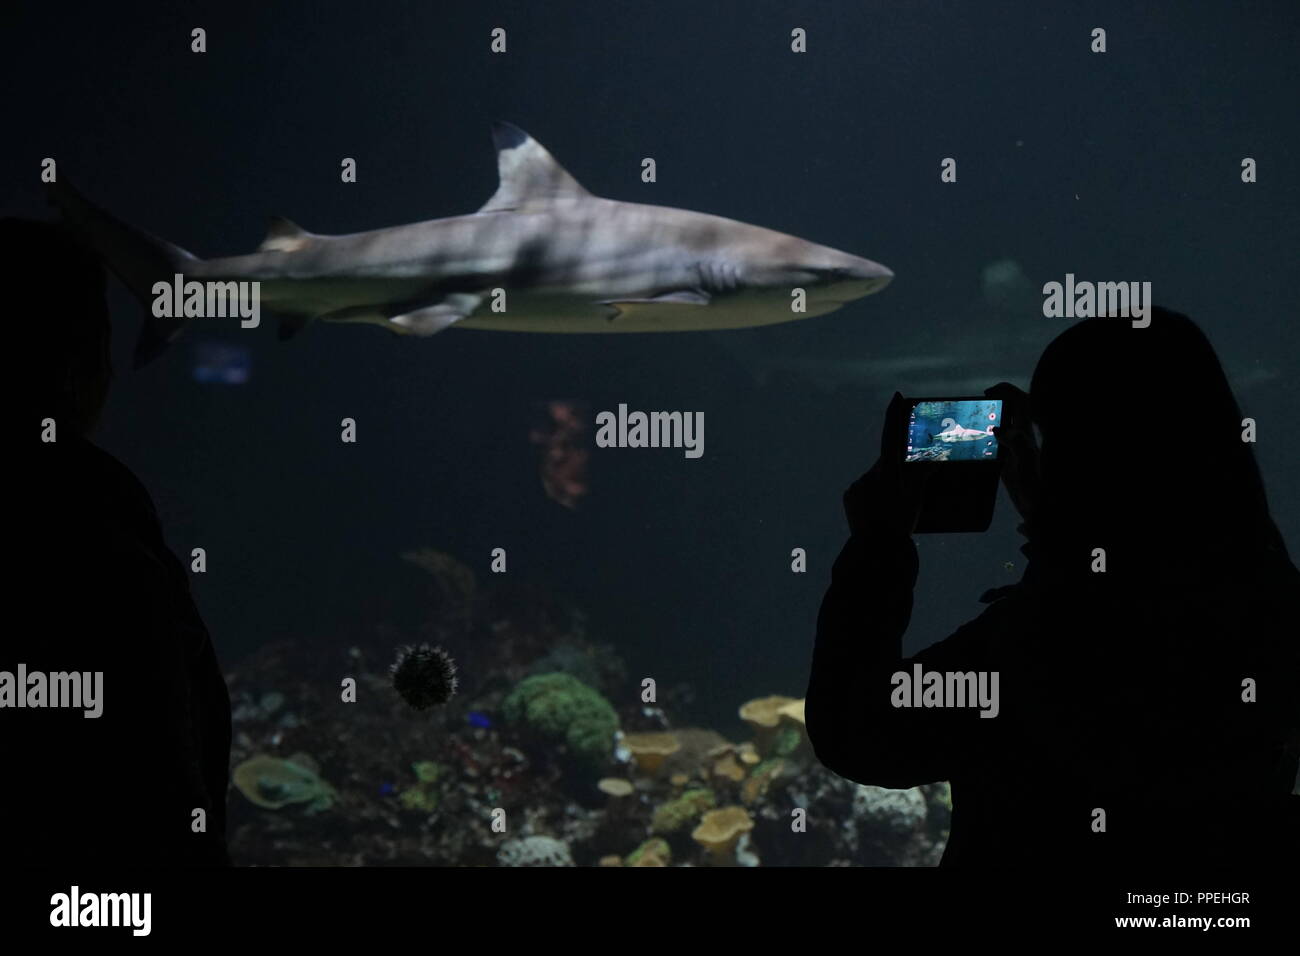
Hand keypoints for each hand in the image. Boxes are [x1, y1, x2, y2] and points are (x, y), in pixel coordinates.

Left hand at [843, 392, 928, 537]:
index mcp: (888, 469)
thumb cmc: (900, 522)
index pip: (891, 436)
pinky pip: (862, 491)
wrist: (876, 548)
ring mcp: (857, 484)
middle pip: (886, 464)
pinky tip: (879, 512)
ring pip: (874, 480)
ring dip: (883, 488)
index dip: (894, 415)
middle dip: (895, 472)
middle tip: (904, 492)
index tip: (896, 396)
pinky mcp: (849, 496)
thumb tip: (930, 461)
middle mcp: (869, 473)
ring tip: (892, 509)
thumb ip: (921, 476)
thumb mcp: (916, 498)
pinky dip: (871, 497)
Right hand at [985, 382, 1039, 528]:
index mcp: (1025, 434)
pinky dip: (984, 436)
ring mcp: (1012, 448)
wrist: (1034, 506)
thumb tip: (998, 429)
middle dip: (997, 400)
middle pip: (1011, 410)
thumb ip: (1017, 443)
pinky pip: (995, 441)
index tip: (989, 393)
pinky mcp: (1006, 459)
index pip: (1021, 402)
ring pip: (1003, 424)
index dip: (1007, 391)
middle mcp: (1020, 437)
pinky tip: (972, 443)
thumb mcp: (1025, 462)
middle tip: (979, 402)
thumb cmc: (1033, 484)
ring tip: (972, 418)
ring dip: (989, 417)